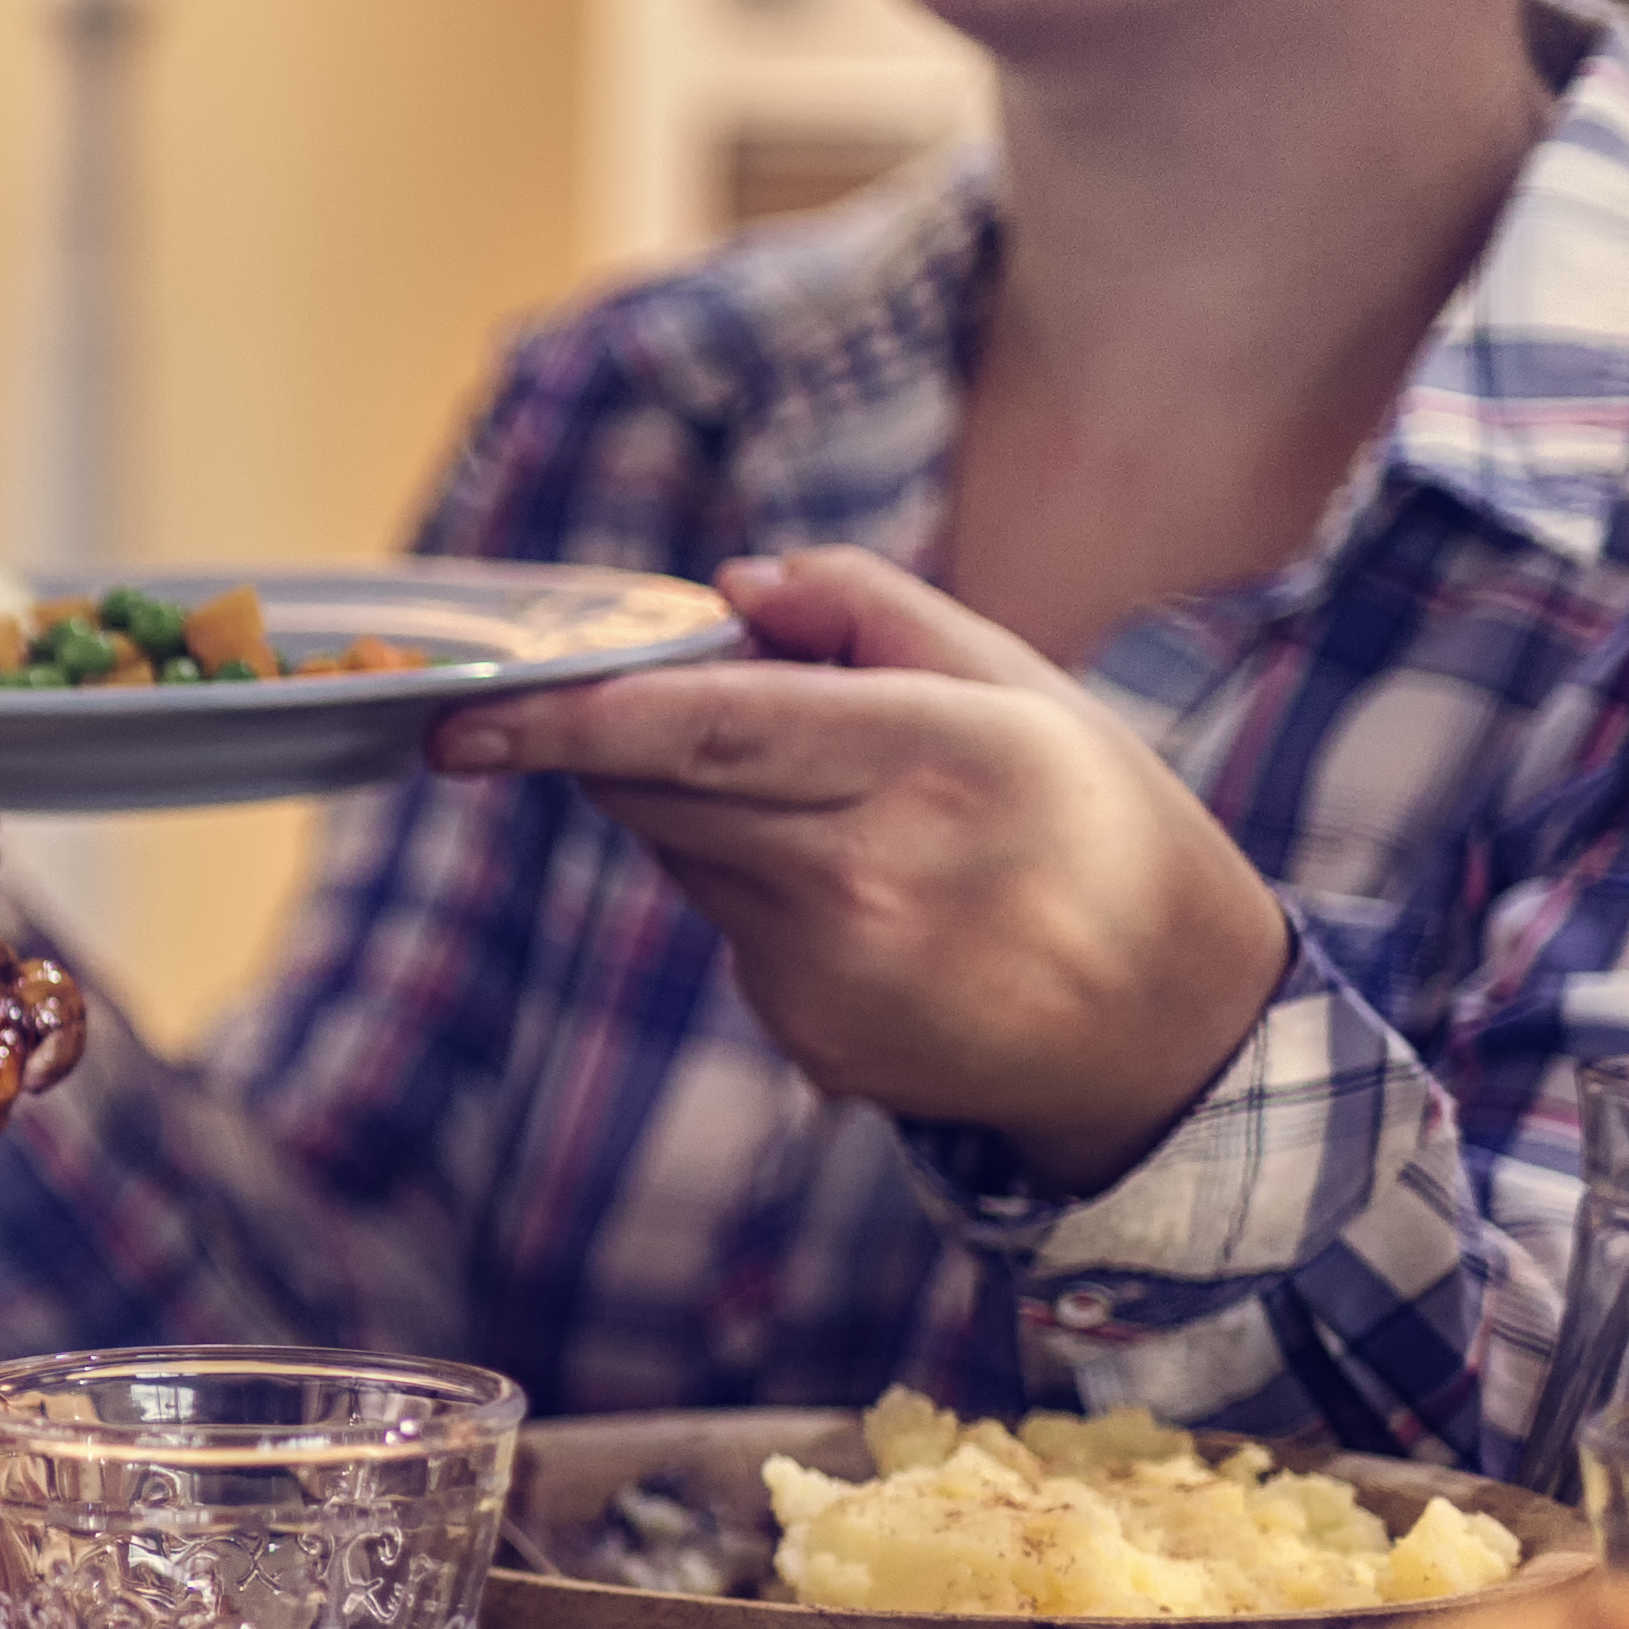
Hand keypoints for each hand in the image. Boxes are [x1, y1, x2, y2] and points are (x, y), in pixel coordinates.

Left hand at [429, 546, 1291, 1190]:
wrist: (1167, 1027)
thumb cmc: (1094, 826)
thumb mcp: (1021, 685)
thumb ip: (872, 615)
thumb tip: (731, 591)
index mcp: (939, 759)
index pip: (705, 730)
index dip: (569, 720)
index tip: (461, 716)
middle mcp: (876, 873)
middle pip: (662, 792)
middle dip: (615, 741)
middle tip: (598, 713)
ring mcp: (836, 972)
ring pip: (686, 857)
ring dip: (709, 814)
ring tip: (835, 810)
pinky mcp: (810, 1038)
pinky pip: (730, 933)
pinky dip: (760, 896)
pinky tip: (868, 903)